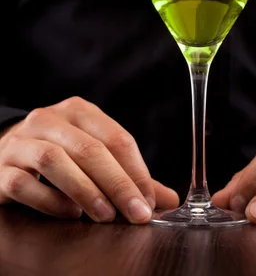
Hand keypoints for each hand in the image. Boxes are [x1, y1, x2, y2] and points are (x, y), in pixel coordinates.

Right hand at [0, 97, 178, 222]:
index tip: (149, 201)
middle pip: (89, 149)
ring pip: (54, 161)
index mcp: (78, 110)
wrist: (3, 149)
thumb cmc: (57, 151)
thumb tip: (167, 199)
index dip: (136, 171)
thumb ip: (127, 174)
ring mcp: (21, 142)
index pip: (115, 137)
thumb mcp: (91, 152)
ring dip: (85, 190)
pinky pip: (24, 183)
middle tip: (135, 213)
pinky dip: (50, 201)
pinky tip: (70, 214)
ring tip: (105, 215)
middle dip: (118, 184)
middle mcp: (48, 120)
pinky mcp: (1, 169)